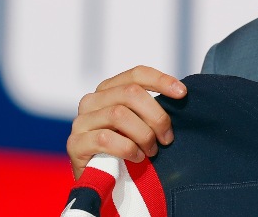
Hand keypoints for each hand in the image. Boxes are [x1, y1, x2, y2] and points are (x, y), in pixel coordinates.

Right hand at [66, 65, 186, 178]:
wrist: (102, 183)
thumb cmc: (127, 150)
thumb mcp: (140, 123)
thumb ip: (151, 108)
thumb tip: (180, 94)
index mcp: (109, 90)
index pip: (136, 74)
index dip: (161, 80)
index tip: (182, 93)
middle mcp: (92, 100)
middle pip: (131, 93)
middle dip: (156, 116)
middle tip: (167, 138)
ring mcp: (81, 121)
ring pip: (119, 114)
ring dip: (143, 134)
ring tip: (152, 151)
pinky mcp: (75, 143)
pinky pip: (106, 138)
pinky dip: (128, 148)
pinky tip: (137, 158)